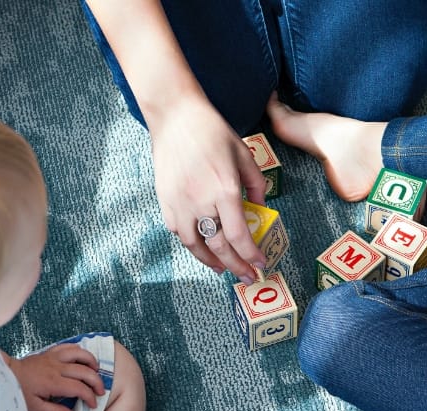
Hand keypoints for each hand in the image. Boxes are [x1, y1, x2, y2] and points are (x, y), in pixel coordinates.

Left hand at [9, 344, 104, 410]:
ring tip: (96, 371)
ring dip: (92, 362)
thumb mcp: (33, 408)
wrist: (5, 374)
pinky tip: (83, 358)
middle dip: (97, 382)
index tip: (93, 405)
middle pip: (85, 371)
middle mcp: (57, 368)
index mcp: (53, 383)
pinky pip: (69, 346)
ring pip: (80, 354)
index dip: (90, 397)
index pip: (79, 388)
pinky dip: (79, 351)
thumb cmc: (18, 392)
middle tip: (100, 391)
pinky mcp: (50, 352)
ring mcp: (54, 358)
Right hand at [151, 95, 267, 282]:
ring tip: (224, 268)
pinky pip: (179, 232)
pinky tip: (202, 246)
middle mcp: (201, 202)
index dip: (251, 255)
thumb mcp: (244, 155)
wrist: (175, 117)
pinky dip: (192, 244)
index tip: (260, 265)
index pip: (239, 236)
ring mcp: (180, 204)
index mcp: (224, 190)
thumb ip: (256, 185)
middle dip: (237, 266)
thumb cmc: (213, 132)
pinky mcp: (165, 201)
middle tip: (247, 277)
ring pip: (196, 246)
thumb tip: (261, 210)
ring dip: (211, 261)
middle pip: (220, 247)